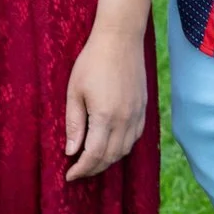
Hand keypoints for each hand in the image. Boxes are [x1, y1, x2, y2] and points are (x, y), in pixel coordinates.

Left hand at [63, 27, 148, 182]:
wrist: (120, 39)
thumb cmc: (92, 61)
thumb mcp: (74, 91)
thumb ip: (74, 123)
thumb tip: (71, 151)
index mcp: (105, 116)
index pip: (94, 155)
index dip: (81, 169)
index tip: (69, 175)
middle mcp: (125, 119)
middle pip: (111, 157)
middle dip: (94, 168)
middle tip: (78, 171)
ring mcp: (137, 114)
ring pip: (125, 150)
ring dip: (108, 160)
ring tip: (92, 161)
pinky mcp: (144, 108)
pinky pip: (135, 137)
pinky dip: (122, 147)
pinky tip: (111, 145)